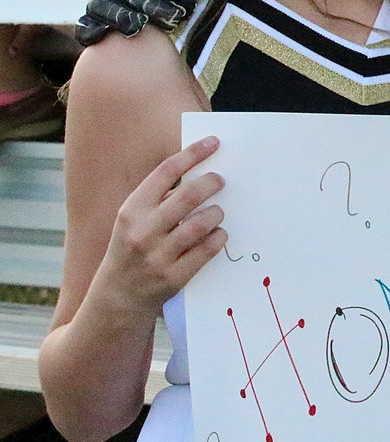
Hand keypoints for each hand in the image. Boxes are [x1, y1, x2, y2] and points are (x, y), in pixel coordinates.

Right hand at [94, 136, 226, 314]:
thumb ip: (158, 199)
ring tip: (217, 212)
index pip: (166, 171)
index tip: (213, 142)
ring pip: (202, 223)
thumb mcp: (133, 221)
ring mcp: (158, 256)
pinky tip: (218, 234)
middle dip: (211, 183)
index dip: (192, 153)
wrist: (116, 298)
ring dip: (216, 213)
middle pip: (189, 195)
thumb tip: (198, 171)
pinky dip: (219, 238)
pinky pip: (208, 249)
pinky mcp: (174, 277)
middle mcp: (142, 231)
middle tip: (221, 180)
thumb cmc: (132, 249)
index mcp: (131, 210)